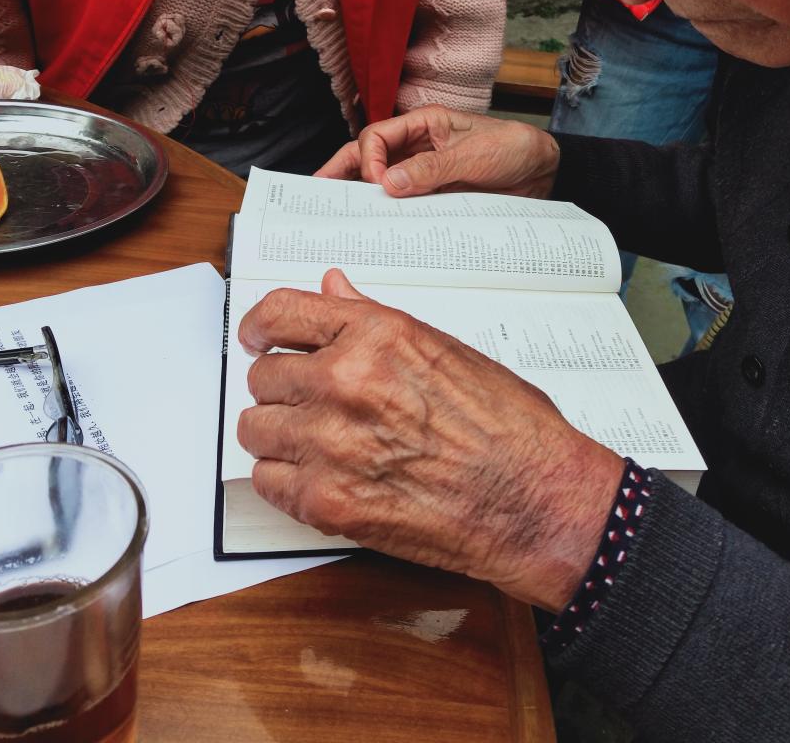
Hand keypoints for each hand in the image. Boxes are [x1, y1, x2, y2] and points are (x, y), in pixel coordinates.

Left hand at [237, 269, 623, 610]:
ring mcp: (331, 443)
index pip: (280, 313)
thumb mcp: (445, 351)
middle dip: (282, 389)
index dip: (258, 326)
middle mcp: (345, 381)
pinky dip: (287, 481)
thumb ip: (374, 320)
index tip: (255, 338)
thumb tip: (334, 288)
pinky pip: (267, 483)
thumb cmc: (508, 427)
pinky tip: (325, 478)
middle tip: (311, 404)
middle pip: (262, 376)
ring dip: (280, 435)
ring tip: (320, 444)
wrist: (534, 499)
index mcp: (376, 335)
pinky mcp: (327, 502)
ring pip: (255, 430)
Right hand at [315, 105, 560, 198]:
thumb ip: (432, 169)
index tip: (377, 184)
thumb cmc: (514, 148)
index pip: (378, 137)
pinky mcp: (436, 197)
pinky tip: (380, 229)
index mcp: (425, 125)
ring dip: (364, 197)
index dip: (369, 159)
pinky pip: (407, 206)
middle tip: (318, 194)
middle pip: (370, 158)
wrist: (545, 171)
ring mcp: (425, 174)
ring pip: (384, 184)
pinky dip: (392, 216)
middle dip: (342, 173)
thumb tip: (390, 184)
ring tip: (341, 215)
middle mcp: (419, 148)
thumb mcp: (473, 156)